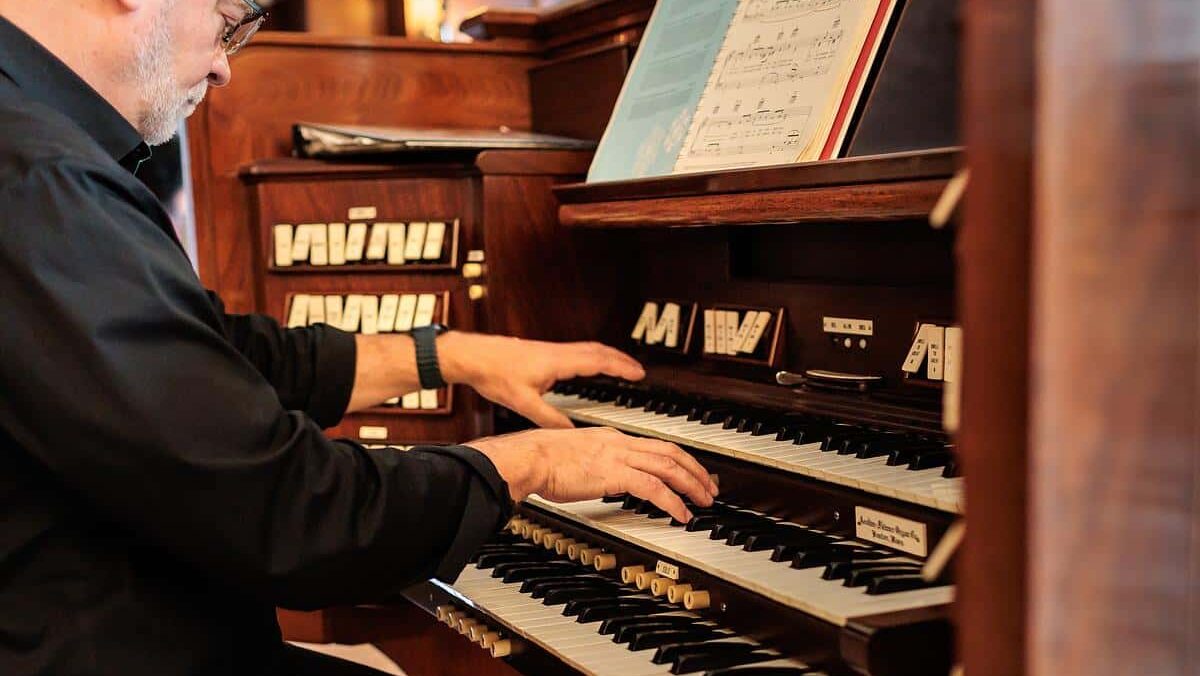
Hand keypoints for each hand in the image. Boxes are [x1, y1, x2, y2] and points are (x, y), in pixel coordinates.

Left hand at [439, 332, 643, 428]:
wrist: (473, 356)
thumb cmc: (495, 374)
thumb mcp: (524, 403)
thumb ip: (550, 419)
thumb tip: (570, 431)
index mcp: (558, 362)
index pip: (598, 361)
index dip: (621, 367)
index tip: (638, 373)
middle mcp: (558, 352)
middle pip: (599, 351)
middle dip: (621, 360)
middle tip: (638, 370)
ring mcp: (551, 350)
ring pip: (588, 348)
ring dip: (608, 356)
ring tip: (621, 367)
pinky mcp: (544, 351)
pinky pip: (577, 351)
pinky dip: (592, 356)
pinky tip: (589, 366)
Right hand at [468, 427, 717, 522]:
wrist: (530, 458)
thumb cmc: (541, 461)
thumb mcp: (575, 458)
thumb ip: (594, 466)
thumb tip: (604, 480)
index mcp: (611, 438)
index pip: (655, 445)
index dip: (679, 459)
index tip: (691, 472)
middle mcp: (620, 443)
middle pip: (671, 452)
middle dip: (695, 470)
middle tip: (709, 487)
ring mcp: (619, 456)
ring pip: (669, 467)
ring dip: (691, 485)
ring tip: (703, 502)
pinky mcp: (615, 474)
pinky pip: (654, 488)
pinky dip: (672, 501)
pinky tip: (680, 514)